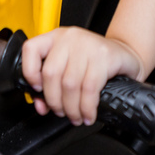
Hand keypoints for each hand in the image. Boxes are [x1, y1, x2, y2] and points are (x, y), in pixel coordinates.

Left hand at [20, 27, 144, 125]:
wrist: (125, 55)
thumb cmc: (94, 63)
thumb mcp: (69, 67)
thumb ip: (50, 84)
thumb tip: (41, 106)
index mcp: (55, 37)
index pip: (31, 49)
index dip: (29, 72)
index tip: (37, 90)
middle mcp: (69, 38)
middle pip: (51, 73)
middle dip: (55, 101)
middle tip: (61, 113)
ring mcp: (87, 45)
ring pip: (70, 84)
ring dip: (72, 108)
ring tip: (76, 117)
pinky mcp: (104, 56)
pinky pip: (89, 89)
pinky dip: (87, 108)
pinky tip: (88, 115)